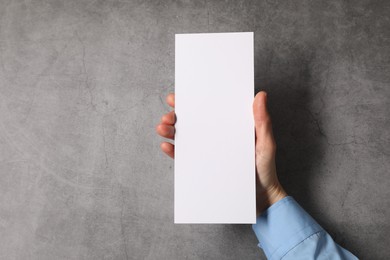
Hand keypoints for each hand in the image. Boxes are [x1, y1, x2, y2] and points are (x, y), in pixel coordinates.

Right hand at [156, 91, 286, 214]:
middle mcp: (215, 136)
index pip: (208, 109)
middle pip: (191, 121)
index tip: (178, 97)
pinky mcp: (202, 165)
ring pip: (183, 137)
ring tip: (163, 128)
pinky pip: (185, 156)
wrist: (261, 197)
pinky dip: (173, 151)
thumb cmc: (266, 168)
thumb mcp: (266, 144)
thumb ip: (263, 122)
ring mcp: (207, 151)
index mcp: (228, 126)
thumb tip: (260, 95)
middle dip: (174, 116)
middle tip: (168, 116)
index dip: (191, 101)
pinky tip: (167, 146)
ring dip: (169, 130)